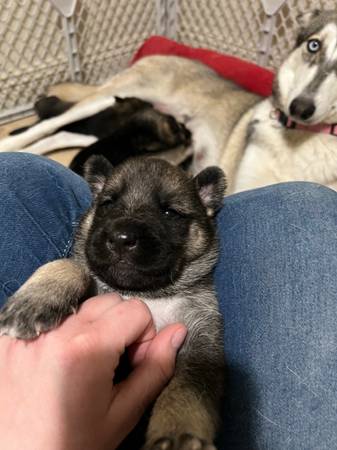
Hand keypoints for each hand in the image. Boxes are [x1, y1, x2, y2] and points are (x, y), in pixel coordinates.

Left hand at [0, 293, 186, 449]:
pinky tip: (59, 357)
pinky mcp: (9, 335)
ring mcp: (27, 331)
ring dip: (91, 325)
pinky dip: (63, 327)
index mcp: (86, 348)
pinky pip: (50, 312)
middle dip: (119, 327)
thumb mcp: (122, 413)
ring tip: (83, 361)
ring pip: (81, 304)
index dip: (143, 336)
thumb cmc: (70, 446)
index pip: (136, 309)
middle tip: (109, 363)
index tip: (131, 362)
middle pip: (109, 302)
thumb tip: (178, 331)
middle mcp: (54, 330)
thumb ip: (156, 368)